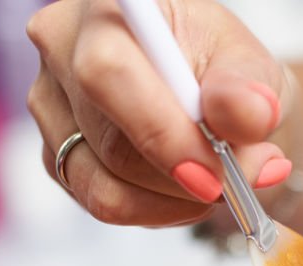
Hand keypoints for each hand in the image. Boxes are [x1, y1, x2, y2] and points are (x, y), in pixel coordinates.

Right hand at [26, 0, 292, 225]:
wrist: (210, 93)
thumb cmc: (221, 69)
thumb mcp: (249, 66)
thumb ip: (249, 90)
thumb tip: (246, 117)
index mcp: (106, 11)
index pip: (108, 73)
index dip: (161, 134)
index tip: (212, 176)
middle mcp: (62, 54)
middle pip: (112, 145)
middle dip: (184, 179)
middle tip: (237, 182)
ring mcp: (53, 110)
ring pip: (106, 187)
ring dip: (174, 201)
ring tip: (216, 182)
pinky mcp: (58, 157)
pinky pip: (105, 205)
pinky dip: (158, 209)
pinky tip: (184, 189)